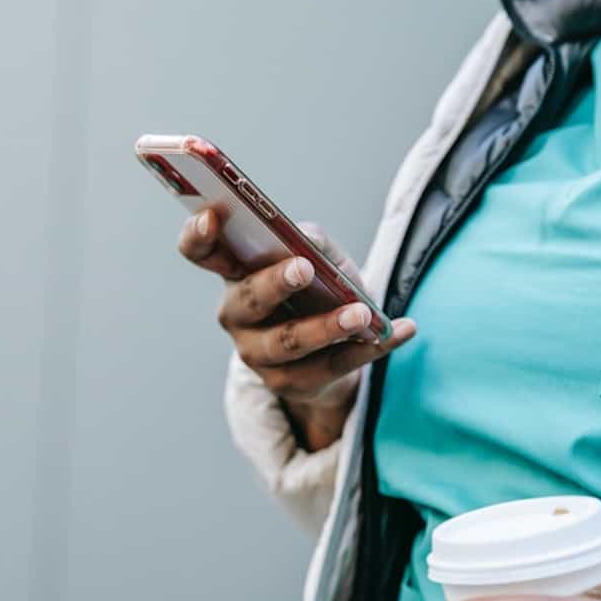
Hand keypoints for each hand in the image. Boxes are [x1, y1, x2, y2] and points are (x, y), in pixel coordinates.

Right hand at [177, 208, 415, 447]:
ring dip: (326, 327)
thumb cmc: (317, 289)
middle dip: (274, 284)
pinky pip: (334, 366)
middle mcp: (236, 315)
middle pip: (248, 300)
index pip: (200, 252)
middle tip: (303, 268)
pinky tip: (402, 329)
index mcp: (234, 273)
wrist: (332, 349)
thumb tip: (304, 239)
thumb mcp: (317, 256)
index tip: (213, 216)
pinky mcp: (292, 384)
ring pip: (288, 342)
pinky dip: (372, 347)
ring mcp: (259, 355)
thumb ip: (310, 241)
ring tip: (360, 313)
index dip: (198, 235)